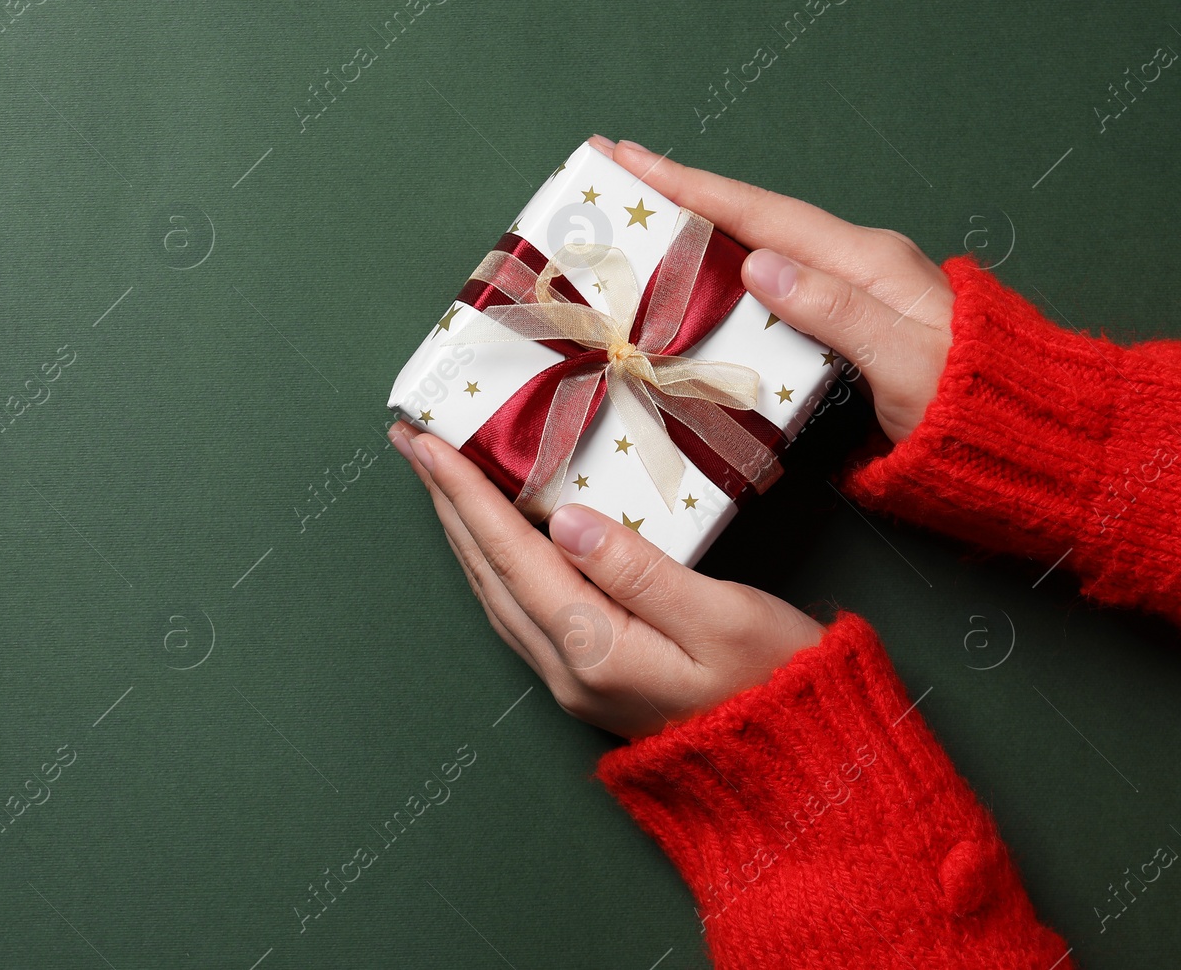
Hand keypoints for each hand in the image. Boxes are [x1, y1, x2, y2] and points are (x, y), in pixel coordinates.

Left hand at [389, 421, 823, 738]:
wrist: (801, 770)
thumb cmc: (779, 684)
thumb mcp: (722, 616)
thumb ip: (639, 569)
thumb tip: (567, 522)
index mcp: (595, 646)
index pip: (511, 553)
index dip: (464, 493)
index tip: (425, 443)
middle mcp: (568, 669)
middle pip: (488, 572)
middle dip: (445, 503)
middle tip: (412, 444)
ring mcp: (575, 681)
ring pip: (497, 594)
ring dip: (463, 534)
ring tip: (439, 481)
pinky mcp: (592, 682)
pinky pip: (520, 611)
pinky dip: (494, 565)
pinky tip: (491, 542)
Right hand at [592, 136, 952, 443]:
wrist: (1025, 435)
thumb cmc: (969, 404)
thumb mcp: (903, 360)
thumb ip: (833, 309)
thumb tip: (759, 264)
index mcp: (863, 259)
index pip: (760, 214)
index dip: (690, 186)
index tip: (632, 155)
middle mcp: (853, 263)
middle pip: (750, 219)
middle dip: (681, 195)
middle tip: (615, 174)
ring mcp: (851, 289)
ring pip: (757, 250)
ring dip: (697, 233)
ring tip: (637, 222)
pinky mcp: (845, 321)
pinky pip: (771, 284)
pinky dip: (724, 272)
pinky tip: (694, 282)